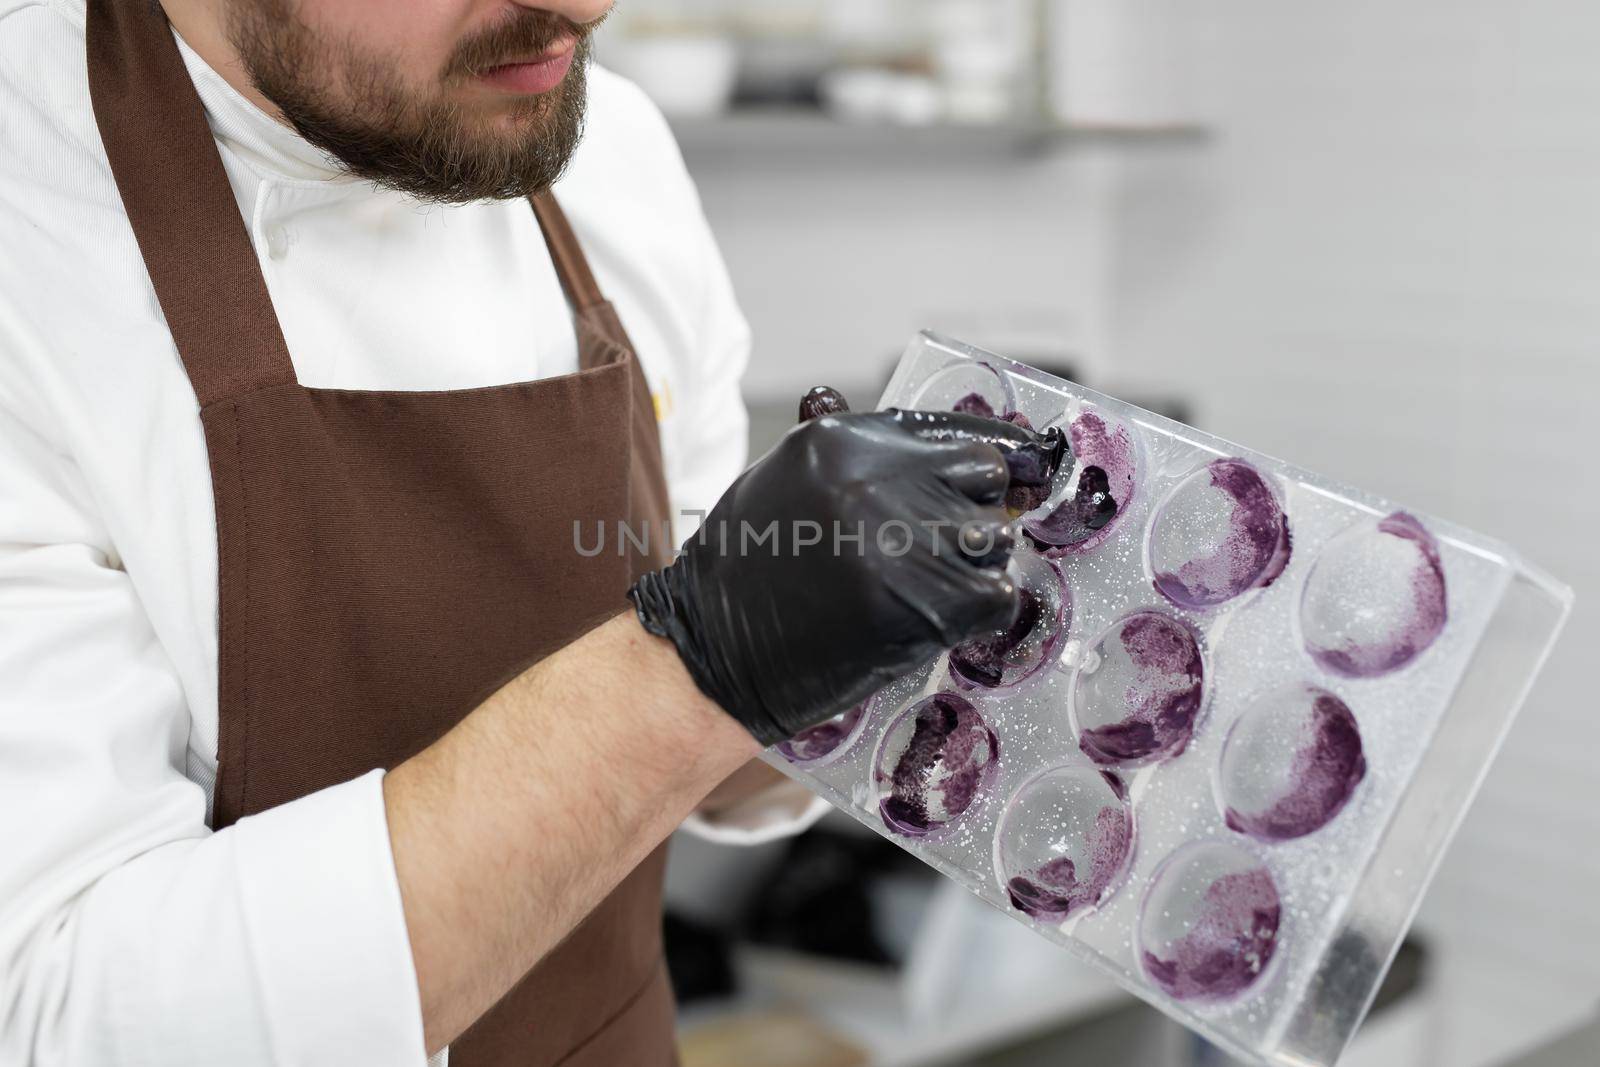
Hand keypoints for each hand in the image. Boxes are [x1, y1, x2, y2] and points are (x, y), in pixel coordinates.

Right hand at [629, 388, 1065, 743]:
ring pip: (994, 541)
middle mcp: (880, 480)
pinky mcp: (927, 604)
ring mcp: (906, 542)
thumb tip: (834, 392)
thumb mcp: (780, 480)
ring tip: (918, 590)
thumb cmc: (744, 574)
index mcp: (844, 440)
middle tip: (940, 548)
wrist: (714, 657)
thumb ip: (830, 443)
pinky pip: (996, 598)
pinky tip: (934, 621)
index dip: (991, 454)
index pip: (956, 430)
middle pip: (986, 479)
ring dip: (972, 569)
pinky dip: (976, 615)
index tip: (1017, 467)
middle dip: (972, 511)